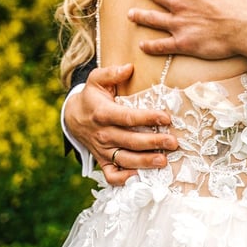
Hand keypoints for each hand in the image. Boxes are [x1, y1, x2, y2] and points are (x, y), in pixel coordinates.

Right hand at [64, 64, 177, 185]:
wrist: (73, 118)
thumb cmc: (92, 97)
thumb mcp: (96, 80)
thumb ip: (111, 73)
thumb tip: (129, 67)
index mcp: (103, 113)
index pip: (127, 117)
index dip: (147, 118)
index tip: (166, 118)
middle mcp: (103, 134)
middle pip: (130, 141)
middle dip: (153, 142)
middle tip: (173, 143)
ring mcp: (102, 150)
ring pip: (124, 160)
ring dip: (144, 162)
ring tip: (163, 161)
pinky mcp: (102, 161)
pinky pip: (112, 176)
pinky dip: (125, 179)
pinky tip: (140, 176)